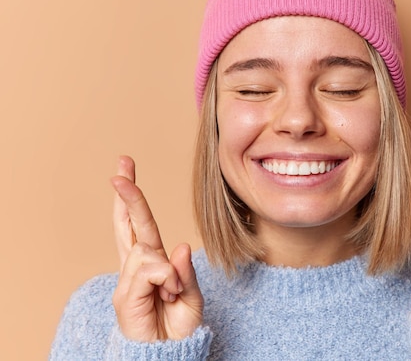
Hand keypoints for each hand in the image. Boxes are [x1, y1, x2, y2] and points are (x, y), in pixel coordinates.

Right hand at [111, 156, 203, 340]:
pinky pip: (148, 270)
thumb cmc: (178, 330)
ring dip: (167, 269)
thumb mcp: (191, 297)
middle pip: (130, 225)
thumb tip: (180, 245)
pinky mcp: (125, 297)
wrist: (168, 356)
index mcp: (152, 265)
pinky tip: (167, 293)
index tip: (125, 169)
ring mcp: (128, 282)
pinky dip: (164, 278)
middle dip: (127, 194)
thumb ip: (186, 272)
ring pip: (146, 250)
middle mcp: (137, 269)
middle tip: (122, 165)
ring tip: (173, 293)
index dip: (132, 199)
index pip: (139, 225)